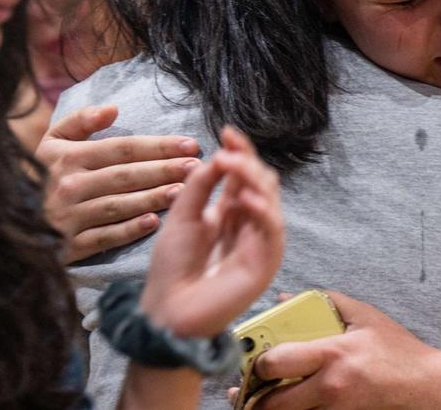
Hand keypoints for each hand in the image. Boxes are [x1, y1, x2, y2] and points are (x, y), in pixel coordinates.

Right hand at [39, 105, 200, 262]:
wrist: (7, 220)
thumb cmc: (39, 175)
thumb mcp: (51, 142)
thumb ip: (80, 122)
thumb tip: (114, 109)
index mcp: (69, 157)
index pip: (123, 148)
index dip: (158, 146)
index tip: (189, 144)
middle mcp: (71, 185)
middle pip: (127, 175)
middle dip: (165, 170)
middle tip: (197, 167)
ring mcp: (71, 217)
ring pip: (120, 205)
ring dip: (153, 198)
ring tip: (184, 192)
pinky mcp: (71, 245)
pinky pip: (105, 236)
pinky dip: (129, 230)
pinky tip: (153, 223)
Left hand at [139, 127, 283, 337]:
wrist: (167, 308)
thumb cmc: (172, 266)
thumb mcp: (181, 216)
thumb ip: (199, 186)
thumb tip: (218, 155)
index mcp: (228, 212)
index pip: (242, 175)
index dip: (238, 152)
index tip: (226, 131)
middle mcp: (247, 224)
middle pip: (260, 182)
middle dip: (246, 162)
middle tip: (226, 152)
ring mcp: (258, 243)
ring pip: (269, 200)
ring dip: (252, 178)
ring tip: (231, 165)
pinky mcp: (264, 263)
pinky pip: (272, 230)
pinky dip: (263, 210)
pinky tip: (246, 197)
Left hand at [247, 292, 440, 409]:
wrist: (428, 387)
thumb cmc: (397, 350)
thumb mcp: (363, 315)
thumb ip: (321, 301)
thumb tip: (284, 298)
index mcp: (332, 355)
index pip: (275, 363)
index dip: (255, 363)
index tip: (252, 358)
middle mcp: (330, 388)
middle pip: (272, 402)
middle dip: (252, 396)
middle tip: (244, 388)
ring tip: (256, 401)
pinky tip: (287, 405)